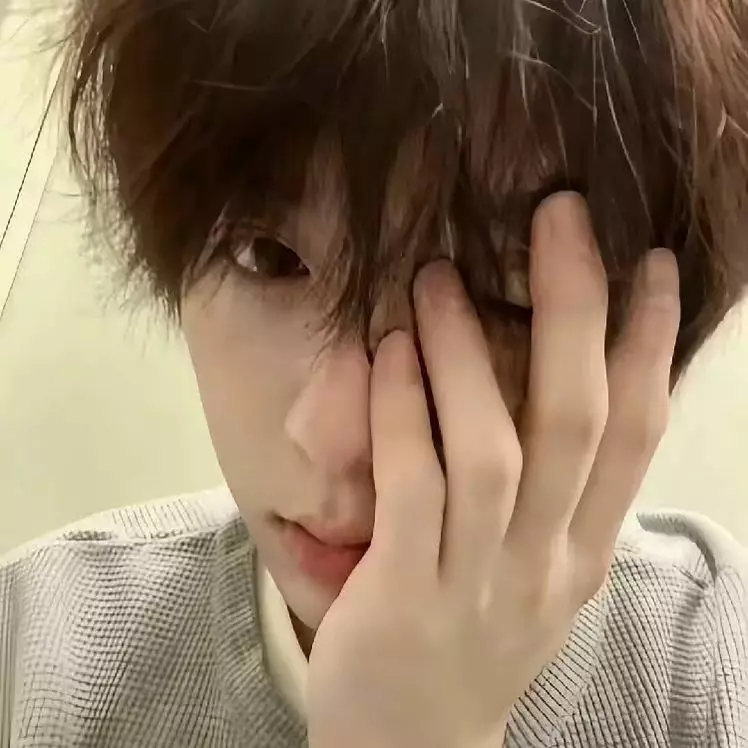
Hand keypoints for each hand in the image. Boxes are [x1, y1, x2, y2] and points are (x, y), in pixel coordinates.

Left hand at [307, 193, 680, 747]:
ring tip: (441, 276)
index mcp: (583, 551)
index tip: (649, 266)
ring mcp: (478, 580)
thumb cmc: (471, 639)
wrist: (412, 746)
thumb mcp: (535, 572)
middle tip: (563, 219)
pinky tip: (393, 349)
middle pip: (575, 422)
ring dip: (468, 354)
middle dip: (575, 313)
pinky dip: (404, 411)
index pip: (635, 436)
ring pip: (491, 449)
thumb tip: (552, 385)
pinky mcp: (406, 594)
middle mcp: (545, 560)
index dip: (649, 345)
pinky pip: (412, 487)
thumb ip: (550, 493)